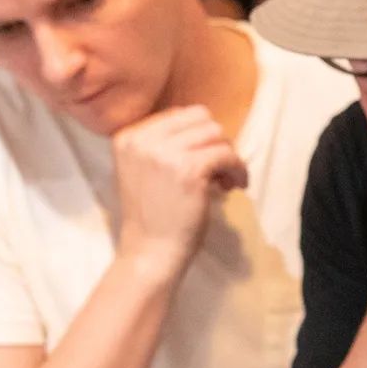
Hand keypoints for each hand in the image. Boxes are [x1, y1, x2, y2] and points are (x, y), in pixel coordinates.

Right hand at [112, 105, 247, 281]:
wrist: (149, 253)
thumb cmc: (150, 217)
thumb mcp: (142, 171)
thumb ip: (161, 146)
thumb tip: (205, 129)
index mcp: (128, 136)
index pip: (177, 114)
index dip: (197, 136)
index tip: (203, 161)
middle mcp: (143, 139)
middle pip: (199, 118)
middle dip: (215, 141)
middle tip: (218, 170)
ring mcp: (165, 153)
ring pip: (216, 134)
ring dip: (228, 155)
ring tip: (225, 181)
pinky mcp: (189, 170)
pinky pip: (227, 154)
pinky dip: (238, 169)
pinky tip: (236, 186)